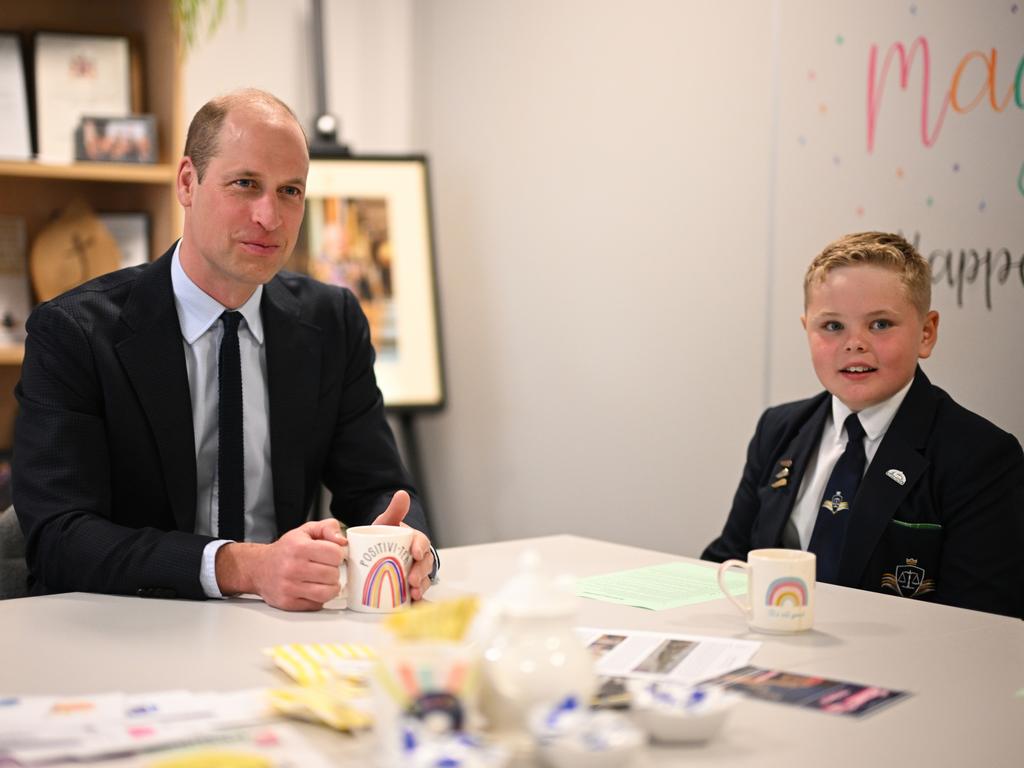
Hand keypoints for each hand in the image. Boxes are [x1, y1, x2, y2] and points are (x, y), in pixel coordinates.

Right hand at [216, 519, 346, 610]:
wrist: (258, 567)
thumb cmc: (286, 550)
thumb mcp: (306, 530)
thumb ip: (328, 528)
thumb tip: (342, 540)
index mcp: (299, 547)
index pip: (334, 554)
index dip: (337, 554)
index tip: (331, 555)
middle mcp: (293, 567)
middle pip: (332, 575)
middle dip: (334, 571)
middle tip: (326, 568)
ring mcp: (289, 587)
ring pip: (327, 593)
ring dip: (330, 587)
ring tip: (324, 580)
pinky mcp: (288, 602)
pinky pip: (316, 605)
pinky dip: (319, 599)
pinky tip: (313, 589)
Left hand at [371, 490, 434, 601]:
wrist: (378, 550)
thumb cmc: (386, 536)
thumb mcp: (387, 522)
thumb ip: (395, 510)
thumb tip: (401, 494)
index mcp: (415, 540)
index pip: (422, 542)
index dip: (421, 547)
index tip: (415, 553)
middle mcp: (419, 557)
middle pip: (425, 564)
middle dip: (421, 572)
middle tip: (411, 580)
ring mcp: (416, 572)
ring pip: (424, 579)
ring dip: (421, 587)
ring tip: (413, 594)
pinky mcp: (410, 586)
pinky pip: (417, 592)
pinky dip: (417, 598)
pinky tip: (413, 604)